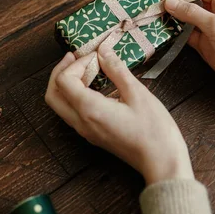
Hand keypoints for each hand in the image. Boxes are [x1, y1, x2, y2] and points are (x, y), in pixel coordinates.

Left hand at [45, 44, 193, 185]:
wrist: (161, 162)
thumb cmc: (154, 130)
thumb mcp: (137, 93)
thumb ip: (116, 70)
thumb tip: (103, 50)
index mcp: (89, 110)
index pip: (64, 81)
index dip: (76, 63)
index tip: (96, 56)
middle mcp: (81, 122)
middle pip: (53, 95)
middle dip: (60, 72)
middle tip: (77, 58)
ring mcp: (86, 131)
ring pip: (60, 105)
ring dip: (67, 84)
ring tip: (86, 69)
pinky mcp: (93, 134)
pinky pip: (72, 112)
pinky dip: (75, 94)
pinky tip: (95, 85)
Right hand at [156, 0, 214, 105]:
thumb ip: (192, 13)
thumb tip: (170, 2)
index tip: (166, 0)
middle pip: (190, 2)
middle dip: (171, 2)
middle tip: (149, 2)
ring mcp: (211, 30)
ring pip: (186, 19)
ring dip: (170, 18)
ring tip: (151, 17)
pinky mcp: (206, 46)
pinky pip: (186, 35)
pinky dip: (174, 33)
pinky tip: (161, 32)